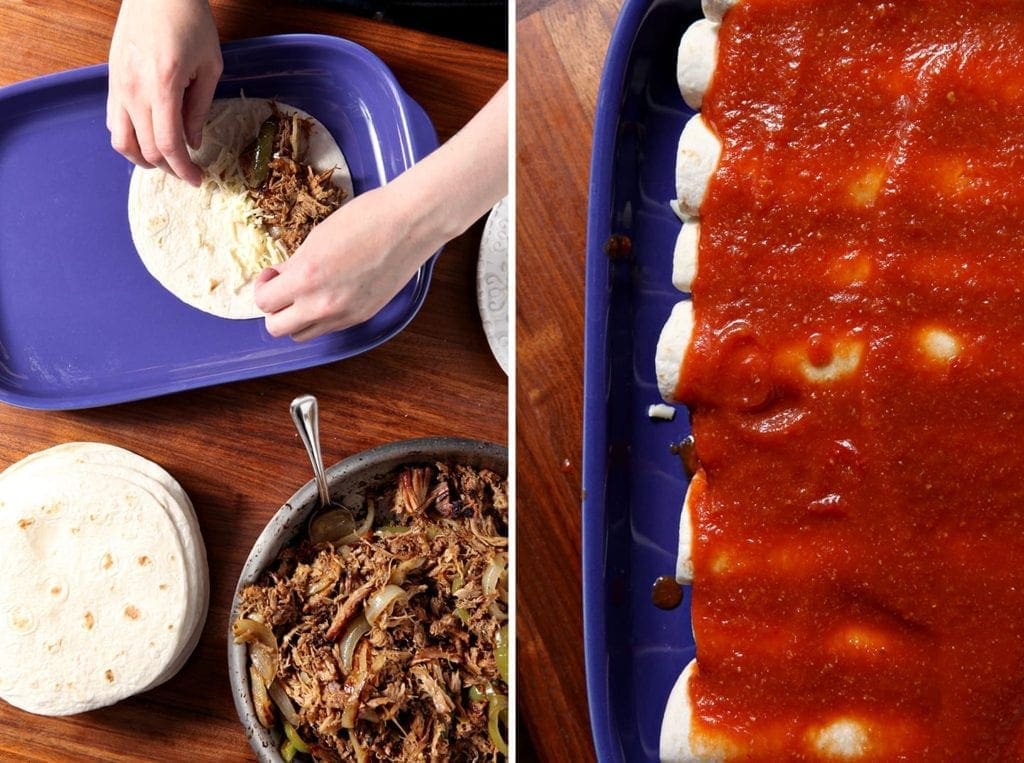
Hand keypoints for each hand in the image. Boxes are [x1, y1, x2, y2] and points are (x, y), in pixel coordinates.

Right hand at [106, 0, 221, 185]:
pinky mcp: (111, 81)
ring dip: (143, 159)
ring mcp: (118, 86)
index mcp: (162, 87)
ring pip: (121, 141)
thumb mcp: (210, 67)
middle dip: (169, 168)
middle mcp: (134, 90)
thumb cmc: (190, 22)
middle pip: (146, 149)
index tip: (198, 180)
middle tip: (188, 172)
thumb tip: (194, 142)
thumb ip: (199, 108)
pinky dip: (130, 139)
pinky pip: (114, 122)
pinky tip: (148, 138)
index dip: (184, 170)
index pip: (168, 145)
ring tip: (165, 161)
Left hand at [254, 83, 508, 341]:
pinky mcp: (362, 316)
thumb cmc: (367, 218)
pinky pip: (329, 328)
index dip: (263, 287)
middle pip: (277, 328)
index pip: (264, 302)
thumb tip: (280, 277)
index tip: (271, 276)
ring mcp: (344, 315)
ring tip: (306, 295)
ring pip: (302, 334)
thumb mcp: (318, 236)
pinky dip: (321, 317)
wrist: (410, 223)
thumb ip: (296, 263)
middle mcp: (322, 304)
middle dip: (275, 309)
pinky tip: (330, 294)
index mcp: (306, 277)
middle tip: (283, 289)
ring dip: (296, 319)